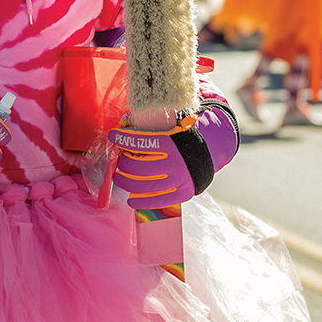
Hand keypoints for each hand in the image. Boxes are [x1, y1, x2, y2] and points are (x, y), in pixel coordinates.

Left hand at [108, 102, 238, 209]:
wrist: (207, 151)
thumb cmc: (181, 135)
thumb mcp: (170, 122)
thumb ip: (150, 123)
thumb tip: (124, 120)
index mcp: (171, 141)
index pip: (140, 141)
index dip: (122, 138)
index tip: (113, 136)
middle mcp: (176, 161)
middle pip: (138, 166)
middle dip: (123, 163)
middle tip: (118, 161)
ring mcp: (180, 178)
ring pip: (145, 184)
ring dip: (126, 182)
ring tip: (119, 177)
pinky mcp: (183, 193)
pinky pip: (158, 200)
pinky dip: (141, 201)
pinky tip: (131, 199)